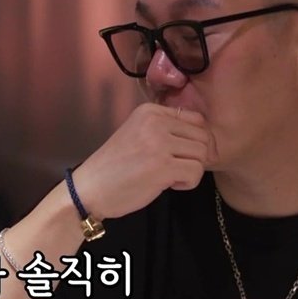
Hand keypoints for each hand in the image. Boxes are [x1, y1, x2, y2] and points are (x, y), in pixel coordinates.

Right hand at [71, 103, 214, 218]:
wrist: (91, 188)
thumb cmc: (116, 166)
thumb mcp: (139, 134)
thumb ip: (166, 129)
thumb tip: (206, 136)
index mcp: (150, 111)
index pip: (196, 119)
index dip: (195, 141)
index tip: (179, 155)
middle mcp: (156, 122)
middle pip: (203, 137)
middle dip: (195, 157)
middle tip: (175, 168)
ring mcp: (159, 143)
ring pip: (202, 155)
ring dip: (191, 170)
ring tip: (170, 177)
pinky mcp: (163, 166)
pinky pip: (196, 172)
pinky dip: (188, 183)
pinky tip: (169, 185)